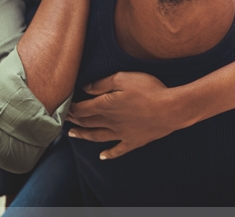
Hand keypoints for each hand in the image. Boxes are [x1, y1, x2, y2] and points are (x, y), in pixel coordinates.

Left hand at [66, 71, 182, 159]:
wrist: (171, 109)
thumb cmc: (148, 89)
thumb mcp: (123, 78)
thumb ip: (102, 84)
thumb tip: (86, 88)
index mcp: (106, 106)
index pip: (82, 109)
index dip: (71, 108)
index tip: (64, 105)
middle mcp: (110, 122)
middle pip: (87, 122)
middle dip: (74, 120)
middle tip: (64, 118)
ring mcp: (121, 134)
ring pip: (96, 136)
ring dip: (83, 135)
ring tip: (72, 134)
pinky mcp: (134, 141)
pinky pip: (117, 150)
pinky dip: (108, 154)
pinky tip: (102, 156)